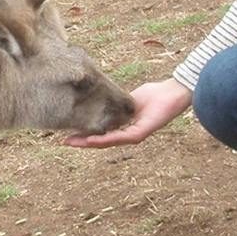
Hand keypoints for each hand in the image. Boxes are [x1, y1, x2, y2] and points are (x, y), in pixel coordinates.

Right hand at [65, 78, 192, 147]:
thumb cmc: (156, 94)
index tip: (68, 133)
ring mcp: (134, 135)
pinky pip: (119, 137)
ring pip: (107, 142)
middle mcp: (128, 134)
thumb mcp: (129, 98)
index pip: (102, 132)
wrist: (172, 93)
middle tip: (64, 142)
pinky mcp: (140, 134)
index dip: (85, 134)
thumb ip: (116, 102)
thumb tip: (101, 96)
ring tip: (72, 142)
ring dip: (89, 142)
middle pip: (101, 140)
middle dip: (82, 141)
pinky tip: (92, 139)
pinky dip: (104, 139)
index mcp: (124, 126)